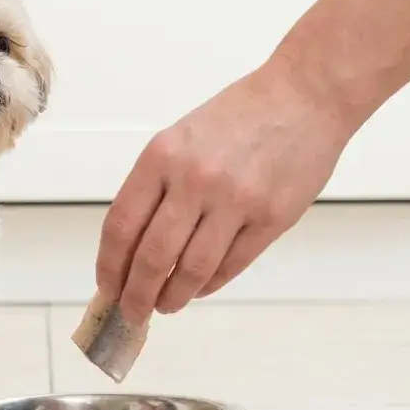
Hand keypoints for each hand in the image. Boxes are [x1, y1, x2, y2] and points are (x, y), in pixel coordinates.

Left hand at [95, 58, 355, 323]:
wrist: (304, 96)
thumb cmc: (238, 116)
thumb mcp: (180, 138)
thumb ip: (157, 186)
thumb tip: (131, 247)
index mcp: (162, 156)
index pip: (121, 226)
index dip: (109, 265)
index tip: (106, 287)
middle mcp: (194, 180)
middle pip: (152, 257)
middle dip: (136, 294)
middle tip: (131, 312)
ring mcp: (236, 201)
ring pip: (192, 270)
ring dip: (173, 296)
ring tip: (165, 306)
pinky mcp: (272, 218)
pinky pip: (231, 265)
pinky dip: (209, 284)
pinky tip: (198, 288)